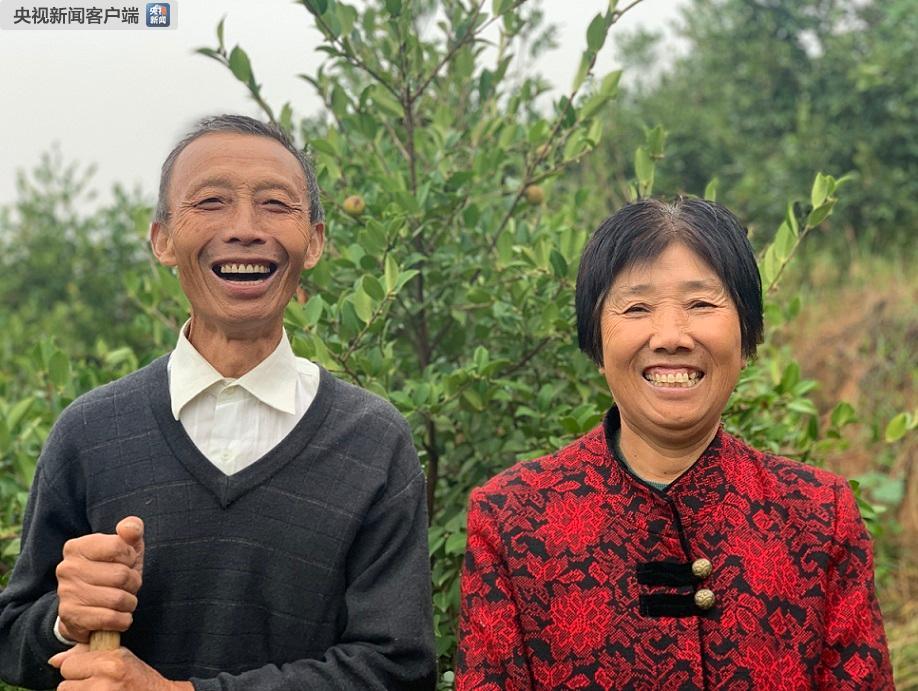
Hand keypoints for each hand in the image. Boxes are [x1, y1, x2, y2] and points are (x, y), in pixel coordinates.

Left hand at [49, 644, 192, 690]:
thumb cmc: (139, 679)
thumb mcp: (119, 657)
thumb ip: (86, 654)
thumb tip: (54, 660)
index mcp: (110, 663)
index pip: (69, 665)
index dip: (78, 669)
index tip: (91, 672)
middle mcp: (104, 683)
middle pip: (64, 687)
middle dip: (76, 687)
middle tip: (95, 686)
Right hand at [55, 517, 144, 642]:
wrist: (86, 608)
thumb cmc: (111, 571)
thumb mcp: (125, 548)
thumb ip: (132, 531)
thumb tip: (130, 529)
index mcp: (77, 546)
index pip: (119, 546)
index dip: (131, 557)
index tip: (126, 563)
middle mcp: (67, 568)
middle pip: (121, 574)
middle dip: (133, 582)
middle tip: (127, 586)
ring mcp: (66, 593)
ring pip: (118, 599)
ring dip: (130, 603)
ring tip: (123, 600)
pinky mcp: (71, 616)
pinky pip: (111, 619)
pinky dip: (123, 620)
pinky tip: (119, 616)